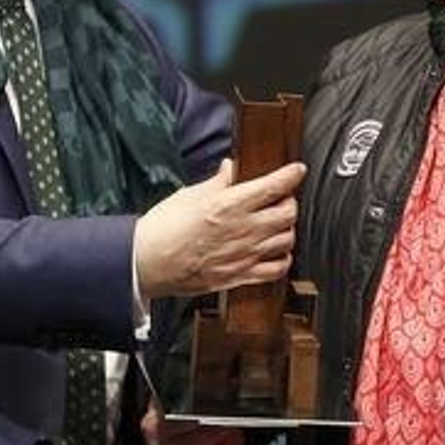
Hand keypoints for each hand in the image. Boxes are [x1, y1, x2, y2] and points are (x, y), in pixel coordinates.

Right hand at [133, 158, 303, 298]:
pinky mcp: (240, 276)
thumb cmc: (163, 229)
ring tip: (277, 224)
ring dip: (287, 229)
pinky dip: (282, 259)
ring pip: (287, 239)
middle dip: (289, 202)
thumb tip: (229, 168)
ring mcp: (245, 254)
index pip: (275, 186)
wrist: (147, 263)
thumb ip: (216, 182)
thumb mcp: (189, 195)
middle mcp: (244, 230)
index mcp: (231, 205)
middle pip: (288, 212)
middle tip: (281, 198)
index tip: (296, 170)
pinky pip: (276, 269)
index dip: (291, 175)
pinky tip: (276, 252)